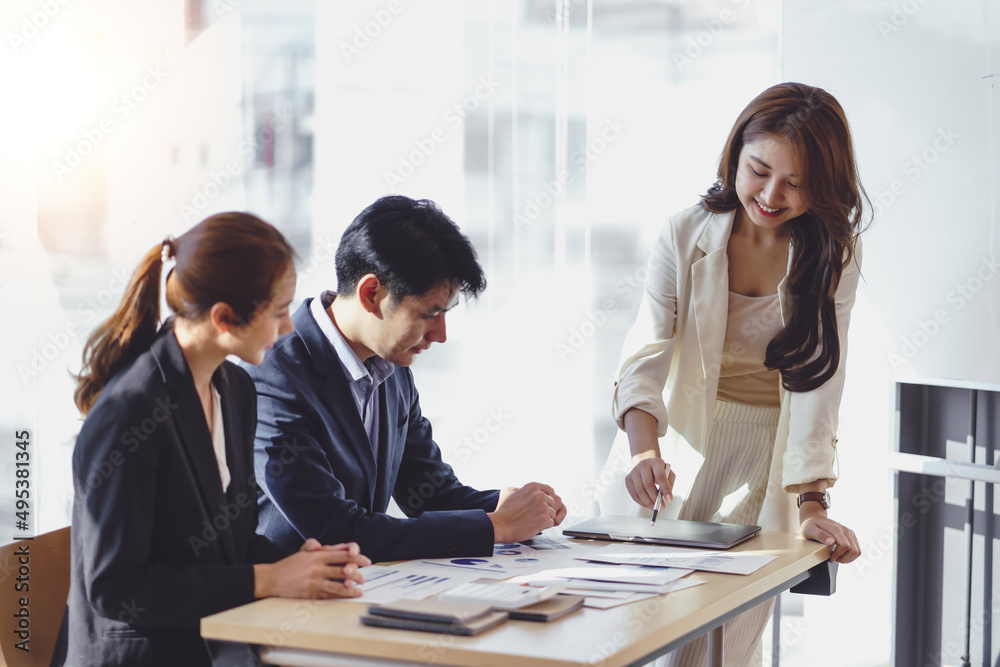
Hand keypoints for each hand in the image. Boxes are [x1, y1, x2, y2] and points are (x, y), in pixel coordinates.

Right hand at [254, 539, 371, 598]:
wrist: (271, 578)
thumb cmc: (289, 566)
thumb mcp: (303, 552)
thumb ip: (317, 546)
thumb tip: (331, 545)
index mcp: (317, 554)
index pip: (342, 554)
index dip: (356, 556)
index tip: (366, 560)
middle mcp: (317, 566)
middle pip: (343, 568)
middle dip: (358, 573)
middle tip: (365, 577)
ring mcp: (314, 580)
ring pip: (338, 583)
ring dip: (352, 585)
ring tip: (361, 588)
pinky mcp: (310, 592)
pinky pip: (329, 593)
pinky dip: (341, 594)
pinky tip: (349, 595)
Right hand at [489, 482, 565, 542]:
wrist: (500, 525)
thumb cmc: (503, 511)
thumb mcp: (508, 491)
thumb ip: (520, 488)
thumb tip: (525, 490)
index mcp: (532, 487)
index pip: (549, 490)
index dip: (546, 498)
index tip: (543, 503)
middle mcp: (540, 495)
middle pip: (552, 503)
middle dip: (545, 509)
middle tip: (534, 514)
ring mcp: (543, 507)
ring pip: (552, 513)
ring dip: (544, 518)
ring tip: (532, 520)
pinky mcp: (544, 519)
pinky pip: (551, 523)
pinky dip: (543, 526)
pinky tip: (533, 525)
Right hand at [625, 456, 673, 510]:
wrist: (646, 464)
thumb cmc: (659, 470)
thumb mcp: (668, 473)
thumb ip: (670, 484)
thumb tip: (666, 497)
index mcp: (655, 462)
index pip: (660, 476)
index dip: (665, 489)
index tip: (669, 499)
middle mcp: (643, 465)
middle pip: (648, 484)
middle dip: (655, 498)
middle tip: (661, 506)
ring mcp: (634, 472)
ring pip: (639, 490)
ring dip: (648, 502)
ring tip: (654, 507)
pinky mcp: (628, 479)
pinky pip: (633, 494)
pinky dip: (641, 502)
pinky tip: (647, 504)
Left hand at [799, 509, 860, 563]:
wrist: (814, 518)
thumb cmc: (810, 525)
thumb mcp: (810, 530)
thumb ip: (820, 535)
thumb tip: (831, 542)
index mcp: (836, 529)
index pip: (845, 546)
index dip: (838, 555)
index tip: (830, 558)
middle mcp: (845, 530)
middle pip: (853, 550)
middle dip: (845, 558)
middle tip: (834, 559)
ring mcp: (849, 532)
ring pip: (857, 550)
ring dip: (848, 558)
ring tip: (838, 558)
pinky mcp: (850, 535)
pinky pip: (856, 548)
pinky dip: (850, 555)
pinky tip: (841, 555)